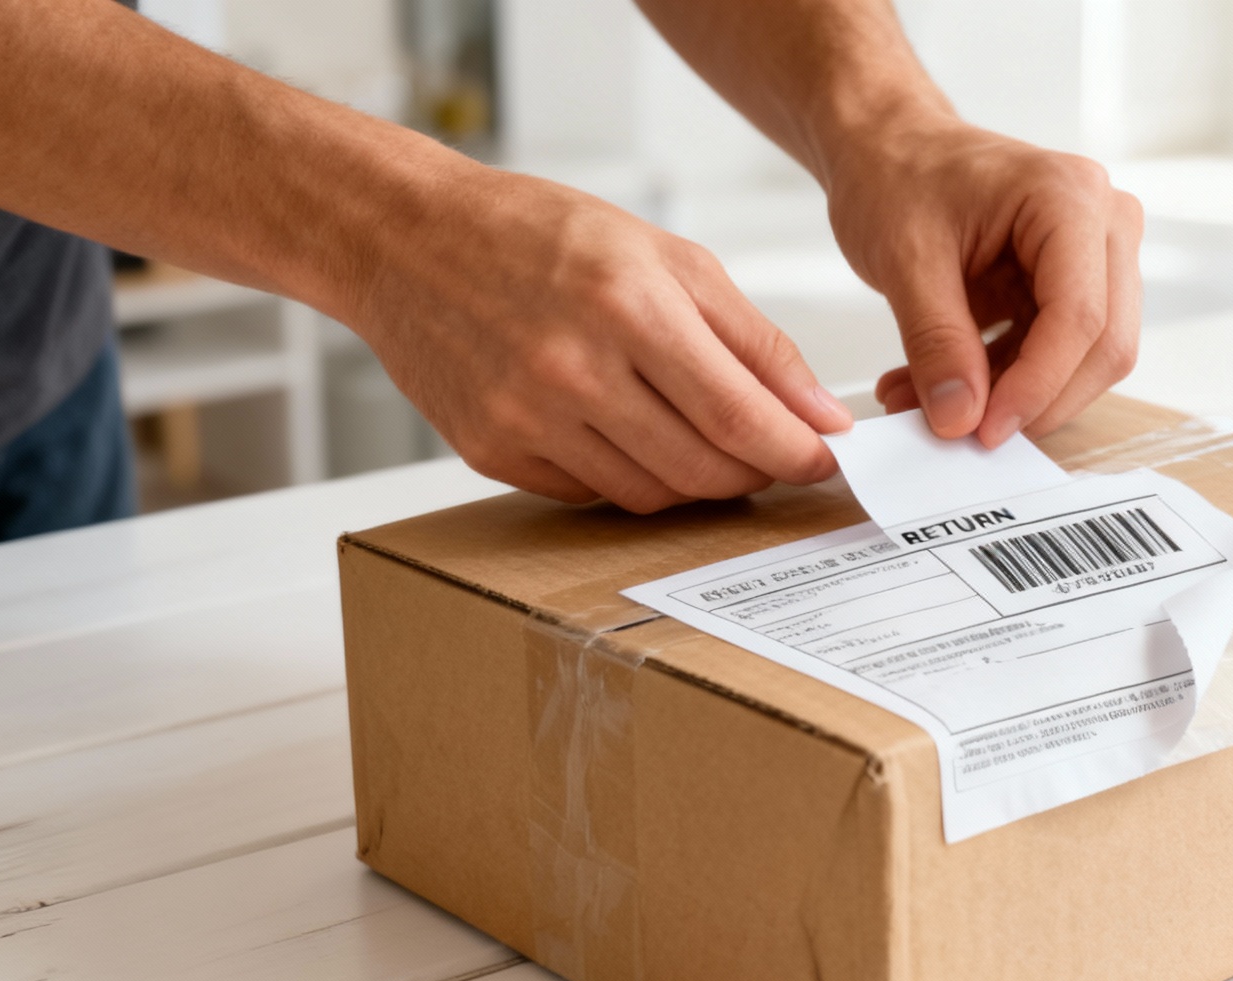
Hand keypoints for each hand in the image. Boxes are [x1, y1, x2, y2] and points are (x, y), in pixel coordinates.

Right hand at [350, 167, 851, 511]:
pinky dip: (630, 478)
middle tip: (775, 456)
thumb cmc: (539, 235)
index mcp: (628, 306)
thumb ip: (753, 339)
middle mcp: (573, 368)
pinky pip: (592, 495)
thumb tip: (819, 412)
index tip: (826, 458)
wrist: (406, 238)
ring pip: (651, 494)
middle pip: (702, 469)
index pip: (740, 416)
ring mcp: (526, 418)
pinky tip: (634, 438)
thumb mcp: (666, 257)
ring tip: (707, 443)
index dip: (797, 450)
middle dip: (756, 473)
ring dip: (698, 481)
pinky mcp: (491, 451)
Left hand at [825, 117, 1143, 446]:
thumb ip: (936, 341)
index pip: (1081, 315)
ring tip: (924, 404)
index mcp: (1070, 198)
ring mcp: (1099, 255)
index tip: (984, 432)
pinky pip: (1056, 355)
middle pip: (1103, 345)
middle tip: (963, 432)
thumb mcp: (905, 258)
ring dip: (1011, 396)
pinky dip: (1001, 382)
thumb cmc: (898, 174)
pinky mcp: (1076, 286)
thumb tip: (961, 420)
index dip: (1037, 385)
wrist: (890, 146)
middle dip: (1035, 400)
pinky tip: (938, 389)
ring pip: (1086, 360)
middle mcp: (1105, 223)